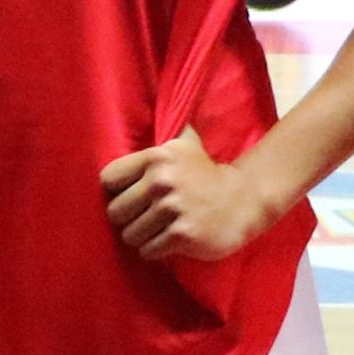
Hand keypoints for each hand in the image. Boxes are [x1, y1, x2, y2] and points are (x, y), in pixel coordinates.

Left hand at [101, 126, 289, 263]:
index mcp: (157, 158)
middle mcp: (163, 180)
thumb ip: (160, 134)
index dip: (116, 191)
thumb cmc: (206, 175)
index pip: (108, 179)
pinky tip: (171, 239)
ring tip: (160, 228)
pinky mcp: (183, 234)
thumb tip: (143, 104)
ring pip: (130, 235)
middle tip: (146, 217)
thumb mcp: (184, 145)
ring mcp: (173, 208)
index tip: (131, 195)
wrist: (244, 199)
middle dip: (128, 219)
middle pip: (115, 212)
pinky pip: (149, 250)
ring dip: (142, 237)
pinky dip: (156, 249)